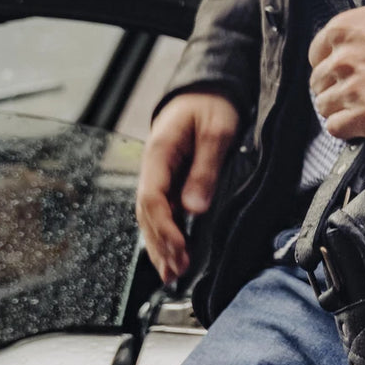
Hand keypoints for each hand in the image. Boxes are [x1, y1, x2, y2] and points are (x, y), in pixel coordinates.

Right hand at [136, 92, 239, 284]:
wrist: (207, 89)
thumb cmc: (212, 105)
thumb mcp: (217, 131)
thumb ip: (205, 169)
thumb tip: (194, 209)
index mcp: (159, 153)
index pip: (153, 198)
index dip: (165, 227)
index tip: (180, 249)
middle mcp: (153, 166)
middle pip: (147, 213)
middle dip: (161, 244)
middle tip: (177, 272)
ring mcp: (159, 174)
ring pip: (151, 216)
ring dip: (160, 246)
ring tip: (172, 275)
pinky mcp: (169, 180)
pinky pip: (161, 212)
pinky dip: (165, 235)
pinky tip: (172, 255)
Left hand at [308, 6, 364, 138]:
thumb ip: (354, 36)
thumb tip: (337, 53)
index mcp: (344, 30)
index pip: (316, 53)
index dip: (329, 65)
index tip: (341, 73)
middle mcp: (343, 58)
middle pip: (318, 83)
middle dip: (334, 89)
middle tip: (355, 92)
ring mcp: (352, 88)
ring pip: (324, 106)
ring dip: (339, 109)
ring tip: (361, 107)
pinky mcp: (364, 114)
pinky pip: (335, 127)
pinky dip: (345, 127)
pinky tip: (360, 121)